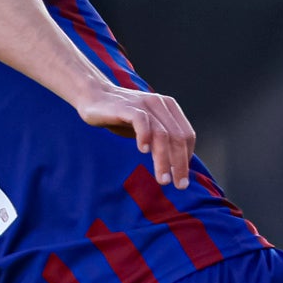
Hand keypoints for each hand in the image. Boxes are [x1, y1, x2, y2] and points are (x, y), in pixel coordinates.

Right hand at [79, 85, 196, 185]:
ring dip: (164, 159)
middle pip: (178, 137)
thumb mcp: (147, 128)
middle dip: (180, 164)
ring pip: (162, 134)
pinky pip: (141, 121)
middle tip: (179, 185)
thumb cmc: (122, 117)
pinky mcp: (127, 107)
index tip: (182, 177)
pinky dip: (145, 137)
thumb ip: (161, 141)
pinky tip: (143, 151)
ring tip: (163, 179)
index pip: (187, 136)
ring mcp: (144, 104)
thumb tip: (177, 167)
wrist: (94, 97)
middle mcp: (160, 104)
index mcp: (170, 108)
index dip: (187, 157)